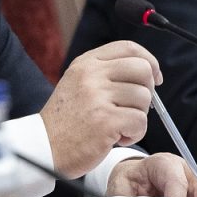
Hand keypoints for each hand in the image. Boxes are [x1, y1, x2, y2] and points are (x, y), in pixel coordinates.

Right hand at [40, 41, 160, 177]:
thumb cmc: (66, 121)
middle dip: (147, 90)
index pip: (128, 47)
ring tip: (118, 127)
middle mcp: (91, 75)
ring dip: (138, 117)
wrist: (42, 148)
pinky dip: (134, 133)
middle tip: (134, 108)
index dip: (149, 61)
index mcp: (86, 63)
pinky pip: (140, 121)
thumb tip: (148, 71)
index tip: (154, 78)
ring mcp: (98, 97)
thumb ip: (107, 73)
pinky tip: (117, 138)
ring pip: (144, 98)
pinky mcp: (106, 120)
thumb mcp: (78, 83)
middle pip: (143, 69)